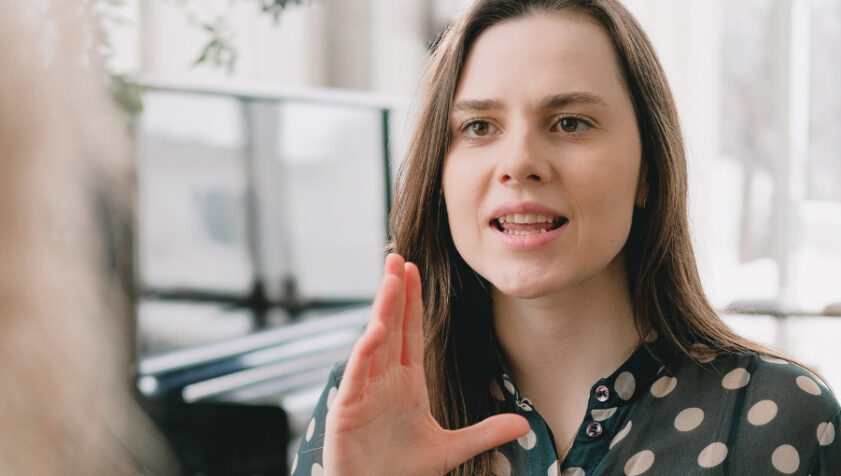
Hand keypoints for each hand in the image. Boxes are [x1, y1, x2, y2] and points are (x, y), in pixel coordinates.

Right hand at [323, 254, 528, 475]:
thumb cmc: (399, 471)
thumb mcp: (450, 450)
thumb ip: (484, 434)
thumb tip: (523, 424)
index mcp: (406, 384)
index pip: (410, 333)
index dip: (412, 302)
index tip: (414, 271)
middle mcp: (384, 380)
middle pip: (391, 327)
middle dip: (394, 292)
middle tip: (397, 257)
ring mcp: (365, 391)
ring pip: (375, 341)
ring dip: (382, 309)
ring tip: (389, 278)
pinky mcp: (348, 408)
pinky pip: (359, 374)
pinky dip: (366, 352)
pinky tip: (377, 329)